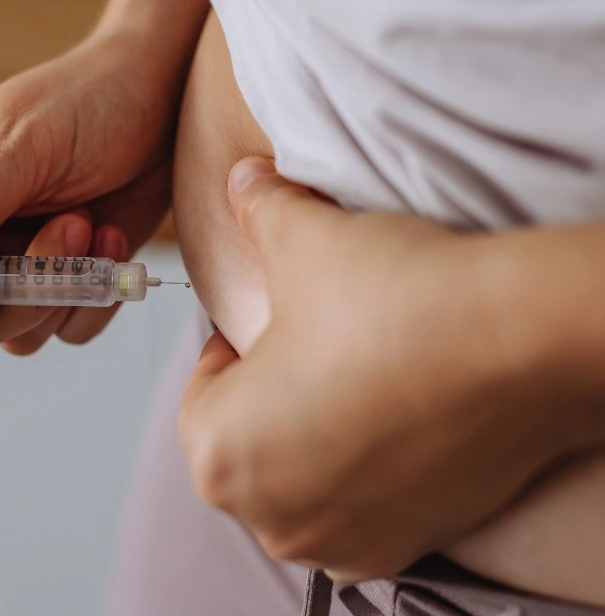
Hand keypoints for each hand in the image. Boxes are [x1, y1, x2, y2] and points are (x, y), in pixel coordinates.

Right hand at [0, 31, 177, 358]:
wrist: (163, 98)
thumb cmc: (83, 100)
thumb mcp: (18, 146)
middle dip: (23, 290)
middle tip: (71, 224)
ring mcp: (18, 268)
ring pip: (21, 333)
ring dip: (64, 288)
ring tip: (90, 220)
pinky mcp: (68, 281)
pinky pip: (71, 329)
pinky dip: (98, 295)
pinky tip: (113, 236)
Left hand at [178, 157, 597, 580]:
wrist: (524, 341)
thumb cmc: (394, 302)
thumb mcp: (299, 238)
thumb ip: (256, 209)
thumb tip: (241, 182)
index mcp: (219, 455)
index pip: (204, 391)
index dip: (235, 345)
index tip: (271, 321)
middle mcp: (269, 518)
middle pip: (250, 442)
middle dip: (272, 393)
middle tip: (313, 345)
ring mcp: (339, 543)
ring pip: (302, 479)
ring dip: (316, 435)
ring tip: (358, 377)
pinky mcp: (406, 546)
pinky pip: (359, 508)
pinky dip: (366, 471)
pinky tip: (397, 418)